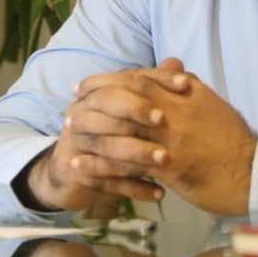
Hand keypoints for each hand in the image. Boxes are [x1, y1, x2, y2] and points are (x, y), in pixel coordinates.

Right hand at [25, 58, 191, 211]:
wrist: (71, 173)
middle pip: (109, 105)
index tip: (186, 85)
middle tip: (165, 120)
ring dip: (138, 153)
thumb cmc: (111, 134)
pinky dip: (134, 188)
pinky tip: (159, 193)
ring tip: (166, 160)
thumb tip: (177, 63)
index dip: (158, 79)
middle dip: (138, 111)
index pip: (128, 78)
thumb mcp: (131, 109)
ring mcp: (77, 143)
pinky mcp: (77, 172)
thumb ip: (153, 87)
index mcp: (98, 92)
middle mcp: (83, 112)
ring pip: (108, 145)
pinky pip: (107, 181)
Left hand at [76, 71, 257, 216]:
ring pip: (121, 127)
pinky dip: (99, 163)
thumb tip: (173, 69)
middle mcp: (177, 109)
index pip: (141, 76)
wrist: (253, 172)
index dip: (111, 79)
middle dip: (94, 96)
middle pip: (125, 95)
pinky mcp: (170, 166)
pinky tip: (80, 165)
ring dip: (91, 127)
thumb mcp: (211, 105)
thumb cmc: (233, 141)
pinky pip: (126, 163)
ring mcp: (172, 137)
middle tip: (72, 101)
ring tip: (69, 130)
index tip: (90, 83)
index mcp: (187, 93)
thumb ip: (189, 88)